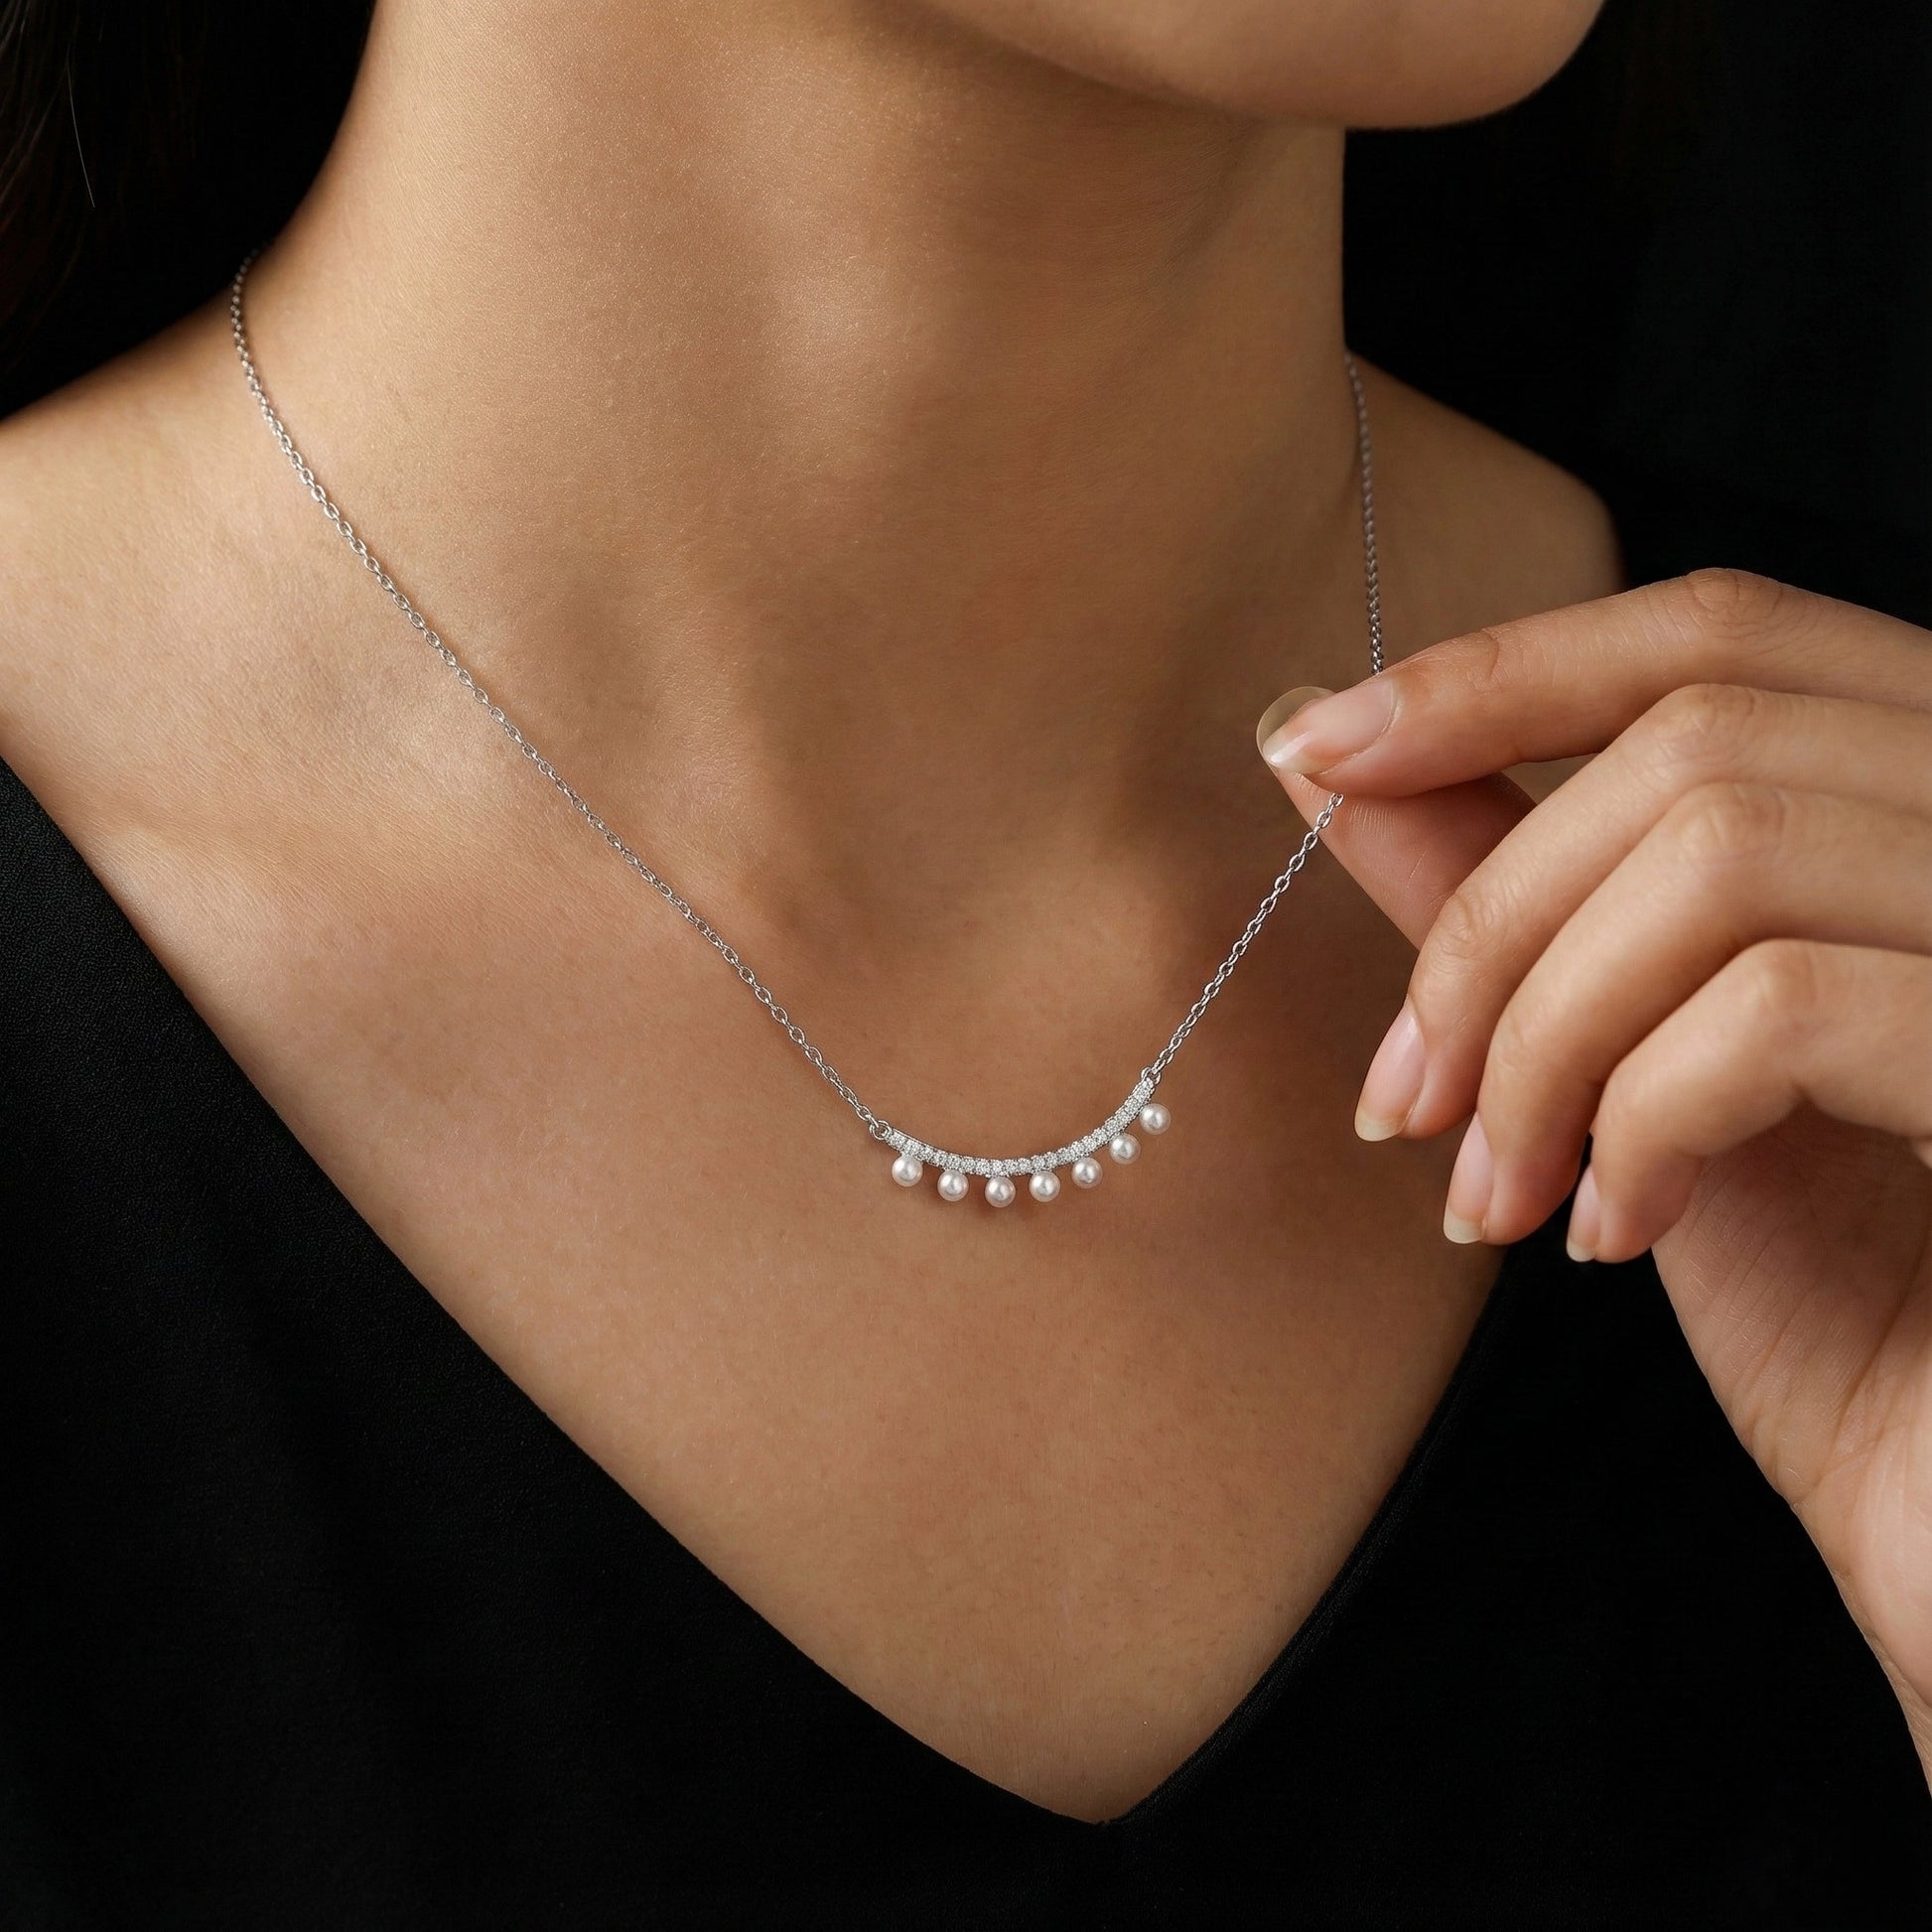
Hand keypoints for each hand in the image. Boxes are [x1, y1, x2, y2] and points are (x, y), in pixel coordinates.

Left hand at [1259, 570, 1931, 1770]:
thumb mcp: (1644, 1072)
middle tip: (1408, 1100)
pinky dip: (1640, 1117)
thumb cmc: (1853, 1319)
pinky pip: (1778, 1005)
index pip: (1721, 629)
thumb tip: (1323, 751)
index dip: (1501, 673)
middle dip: (1493, 917)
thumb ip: (1506, 892)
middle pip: (1696, 734)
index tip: (1319, 747)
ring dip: (1541, 1034)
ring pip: (1720, 852)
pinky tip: (1618, 1233)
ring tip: (1501, 1192)